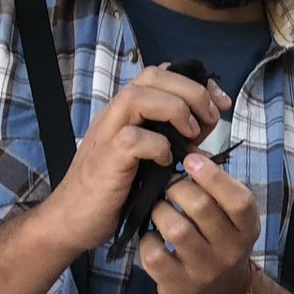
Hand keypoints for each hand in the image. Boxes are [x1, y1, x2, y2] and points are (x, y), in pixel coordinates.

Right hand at [37, 66, 231, 256]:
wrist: (73, 218)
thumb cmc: (115, 189)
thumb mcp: (151, 155)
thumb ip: (177, 134)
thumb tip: (207, 123)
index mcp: (128, 111)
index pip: (161, 74)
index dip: (195, 81)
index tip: (221, 102)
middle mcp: (115, 114)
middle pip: (152, 76)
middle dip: (191, 90)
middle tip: (211, 117)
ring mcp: (107, 134)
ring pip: (138, 97)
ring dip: (175, 110)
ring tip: (192, 134)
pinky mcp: (106, 159)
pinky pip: (133, 139)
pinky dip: (158, 146)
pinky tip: (168, 162)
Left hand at [140, 153, 263, 293]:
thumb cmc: (220, 241)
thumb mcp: (230, 218)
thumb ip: (216, 189)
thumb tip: (190, 150)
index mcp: (247, 228)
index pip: (238, 199)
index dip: (212, 175)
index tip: (189, 159)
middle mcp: (230, 251)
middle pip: (200, 206)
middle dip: (177, 188)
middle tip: (169, 186)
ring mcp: (204, 271)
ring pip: (174, 228)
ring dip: (159, 211)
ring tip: (159, 210)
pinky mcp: (178, 286)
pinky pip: (154, 253)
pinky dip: (147, 239)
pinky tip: (153, 237)